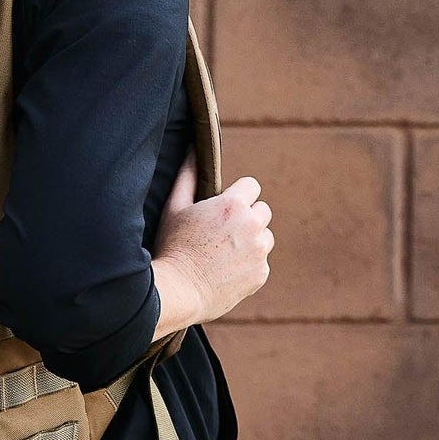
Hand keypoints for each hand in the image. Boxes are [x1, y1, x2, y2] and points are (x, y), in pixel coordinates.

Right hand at [150, 145, 272, 334]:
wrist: (178, 291)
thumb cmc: (173, 246)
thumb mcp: (174, 207)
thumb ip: (188, 175)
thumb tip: (193, 148)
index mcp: (233, 205)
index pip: (253, 185)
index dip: (238, 194)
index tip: (225, 205)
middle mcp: (252, 225)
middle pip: (262, 210)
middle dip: (247, 216)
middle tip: (222, 230)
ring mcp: (259, 252)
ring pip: (265, 237)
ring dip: (251, 239)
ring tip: (224, 251)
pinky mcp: (261, 274)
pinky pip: (262, 262)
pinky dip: (249, 263)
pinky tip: (226, 269)